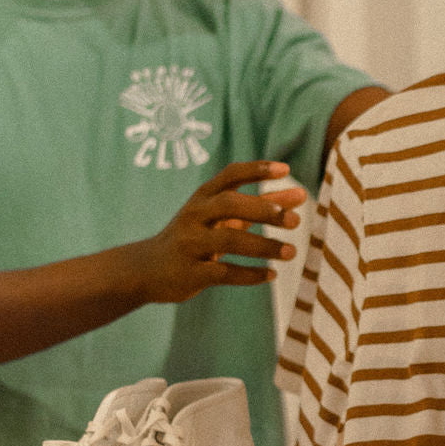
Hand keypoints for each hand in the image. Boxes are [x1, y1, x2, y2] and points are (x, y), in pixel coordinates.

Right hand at [130, 161, 307, 301]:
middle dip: (264, 210)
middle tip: (295, 220)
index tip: (285, 170)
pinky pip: (224, 273)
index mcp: (202, 198)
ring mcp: (190, 244)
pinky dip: (250, 274)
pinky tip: (271, 275)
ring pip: (229, 240)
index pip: (230, 175)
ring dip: (264, 246)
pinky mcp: (190, 273)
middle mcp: (194, 216)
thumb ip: (258, 207)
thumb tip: (298, 195)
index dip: (256, 170)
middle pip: (230, 204)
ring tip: (291, 252)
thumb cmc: (193, 237)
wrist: (145, 269)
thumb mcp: (220, 218)